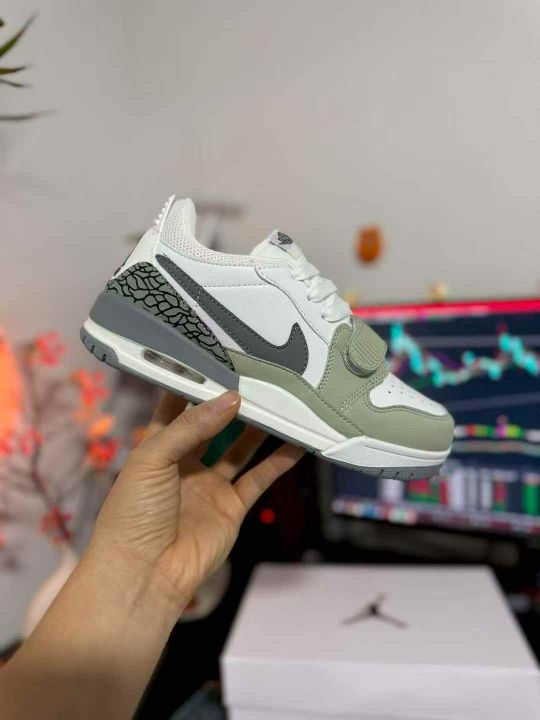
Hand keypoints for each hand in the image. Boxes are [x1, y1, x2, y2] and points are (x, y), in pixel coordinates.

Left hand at [87, 390, 303, 621]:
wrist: (144, 575)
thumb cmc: (134, 512)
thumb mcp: (153, 459)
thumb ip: (191, 426)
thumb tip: (231, 398)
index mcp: (156, 448)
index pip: (175, 407)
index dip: (193, 383)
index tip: (215, 356)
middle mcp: (184, 463)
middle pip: (212, 425)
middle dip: (231, 402)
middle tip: (257, 374)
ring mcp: (210, 486)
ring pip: (240, 448)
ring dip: (259, 427)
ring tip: (281, 400)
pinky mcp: (232, 508)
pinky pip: (259, 479)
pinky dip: (279, 462)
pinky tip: (297, 442)